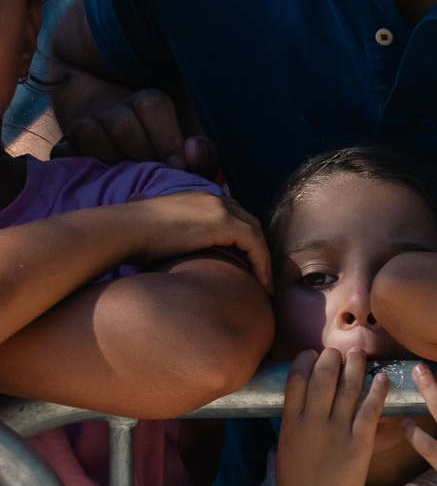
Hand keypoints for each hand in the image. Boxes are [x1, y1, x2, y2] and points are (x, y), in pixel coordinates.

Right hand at [59, 89, 218, 176]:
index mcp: (149, 106)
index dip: (166, 136)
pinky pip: (61, 152)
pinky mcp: (65, 150)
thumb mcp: (195, 160)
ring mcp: (86, 127)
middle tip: (152, 175)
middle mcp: (115, 111)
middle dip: (140, 153)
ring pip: (86, 131)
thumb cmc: (174, 167)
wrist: (137, 178)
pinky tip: (95, 179)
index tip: (177, 165)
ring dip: (109, 158)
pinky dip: (74, 164)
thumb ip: (204, 156)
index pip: (152, 103)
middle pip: (121, 121)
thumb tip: (192, 150)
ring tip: (125, 179)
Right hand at [117, 191, 270, 286]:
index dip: (243, 241)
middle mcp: (213, 199)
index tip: (247, 265)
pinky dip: (262, 263)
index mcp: (198, 199)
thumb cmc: (132, 238)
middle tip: (263, 275)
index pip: (232, 218)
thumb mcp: (158, 232)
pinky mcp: (223, 222)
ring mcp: (219, 208)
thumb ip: (171, 234)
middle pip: (249, 224)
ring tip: (265, 286)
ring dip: (263, 261)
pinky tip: (262, 284)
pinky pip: (255, 244)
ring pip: (256, 235)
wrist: (123, 230)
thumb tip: (161, 248)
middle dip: (258, 250)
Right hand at [273, 349, 386, 485]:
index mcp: (290, 423)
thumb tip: (300, 403)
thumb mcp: (286, 448)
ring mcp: (337, 431)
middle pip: (323, 378)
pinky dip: (377, 391)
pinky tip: (382, 378)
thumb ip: (294, 423)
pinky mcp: (360, 443)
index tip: (312, 354)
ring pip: (348, 388)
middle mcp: (313, 422)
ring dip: (355, 366)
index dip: (305, 362)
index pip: (296, 381)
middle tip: (339, 351)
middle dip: (332, 358)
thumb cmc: (296, 485)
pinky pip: (370, 410)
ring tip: (361, 353)